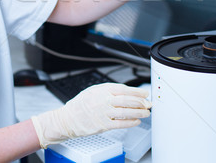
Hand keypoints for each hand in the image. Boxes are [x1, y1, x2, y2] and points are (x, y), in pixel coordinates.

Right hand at [31, 83, 150, 148]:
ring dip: (139, 113)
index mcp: (102, 90)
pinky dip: (130, 122)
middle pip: (127, 100)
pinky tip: (136, 121)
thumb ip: (108, 91)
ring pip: (126, 112)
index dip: (137, 92)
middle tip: (148, 104)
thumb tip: (126, 93)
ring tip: (146, 113)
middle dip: (141, 102)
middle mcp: (104, 100)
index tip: (145, 94)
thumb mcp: (93, 91)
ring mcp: (103, 113)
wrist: (67, 119)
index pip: (124, 89)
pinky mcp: (103, 125)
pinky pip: (120, 124)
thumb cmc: (80, 105)